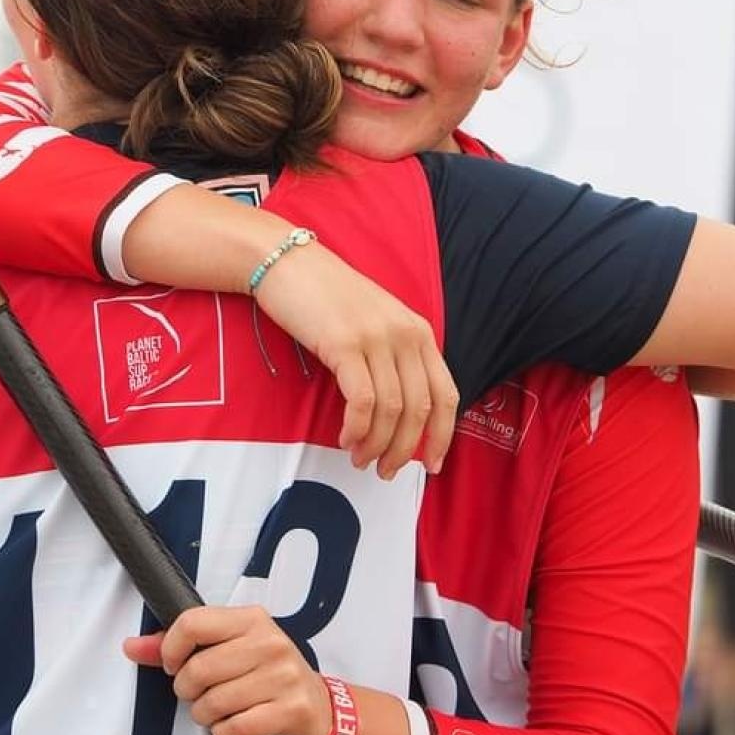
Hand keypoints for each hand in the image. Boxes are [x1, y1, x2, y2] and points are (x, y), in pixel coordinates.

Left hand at [123, 605, 331, 734]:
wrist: (319, 707)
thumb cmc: (265, 674)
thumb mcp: (230, 649)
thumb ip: (178, 646)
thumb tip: (130, 646)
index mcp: (251, 619)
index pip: (192, 623)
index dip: (170, 649)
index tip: (173, 665)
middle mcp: (270, 642)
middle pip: (198, 669)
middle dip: (187, 691)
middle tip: (197, 695)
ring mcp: (284, 676)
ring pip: (214, 702)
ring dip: (205, 716)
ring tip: (216, 712)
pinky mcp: (291, 710)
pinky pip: (235, 728)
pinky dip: (225, 733)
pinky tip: (233, 726)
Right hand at [253, 242, 457, 477]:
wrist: (288, 263)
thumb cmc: (326, 297)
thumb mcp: (374, 322)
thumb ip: (393, 357)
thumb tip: (398, 413)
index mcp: (419, 331)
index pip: (446, 394)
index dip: (443, 436)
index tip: (432, 465)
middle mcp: (405, 334)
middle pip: (420, 409)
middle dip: (405, 450)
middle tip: (386, 471)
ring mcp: (377, 337)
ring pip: (391, 409)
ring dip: (377, 444)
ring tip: (360, 460)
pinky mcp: (345, 343)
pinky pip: (362, 400)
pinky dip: (357, 428)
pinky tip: (345, 438)